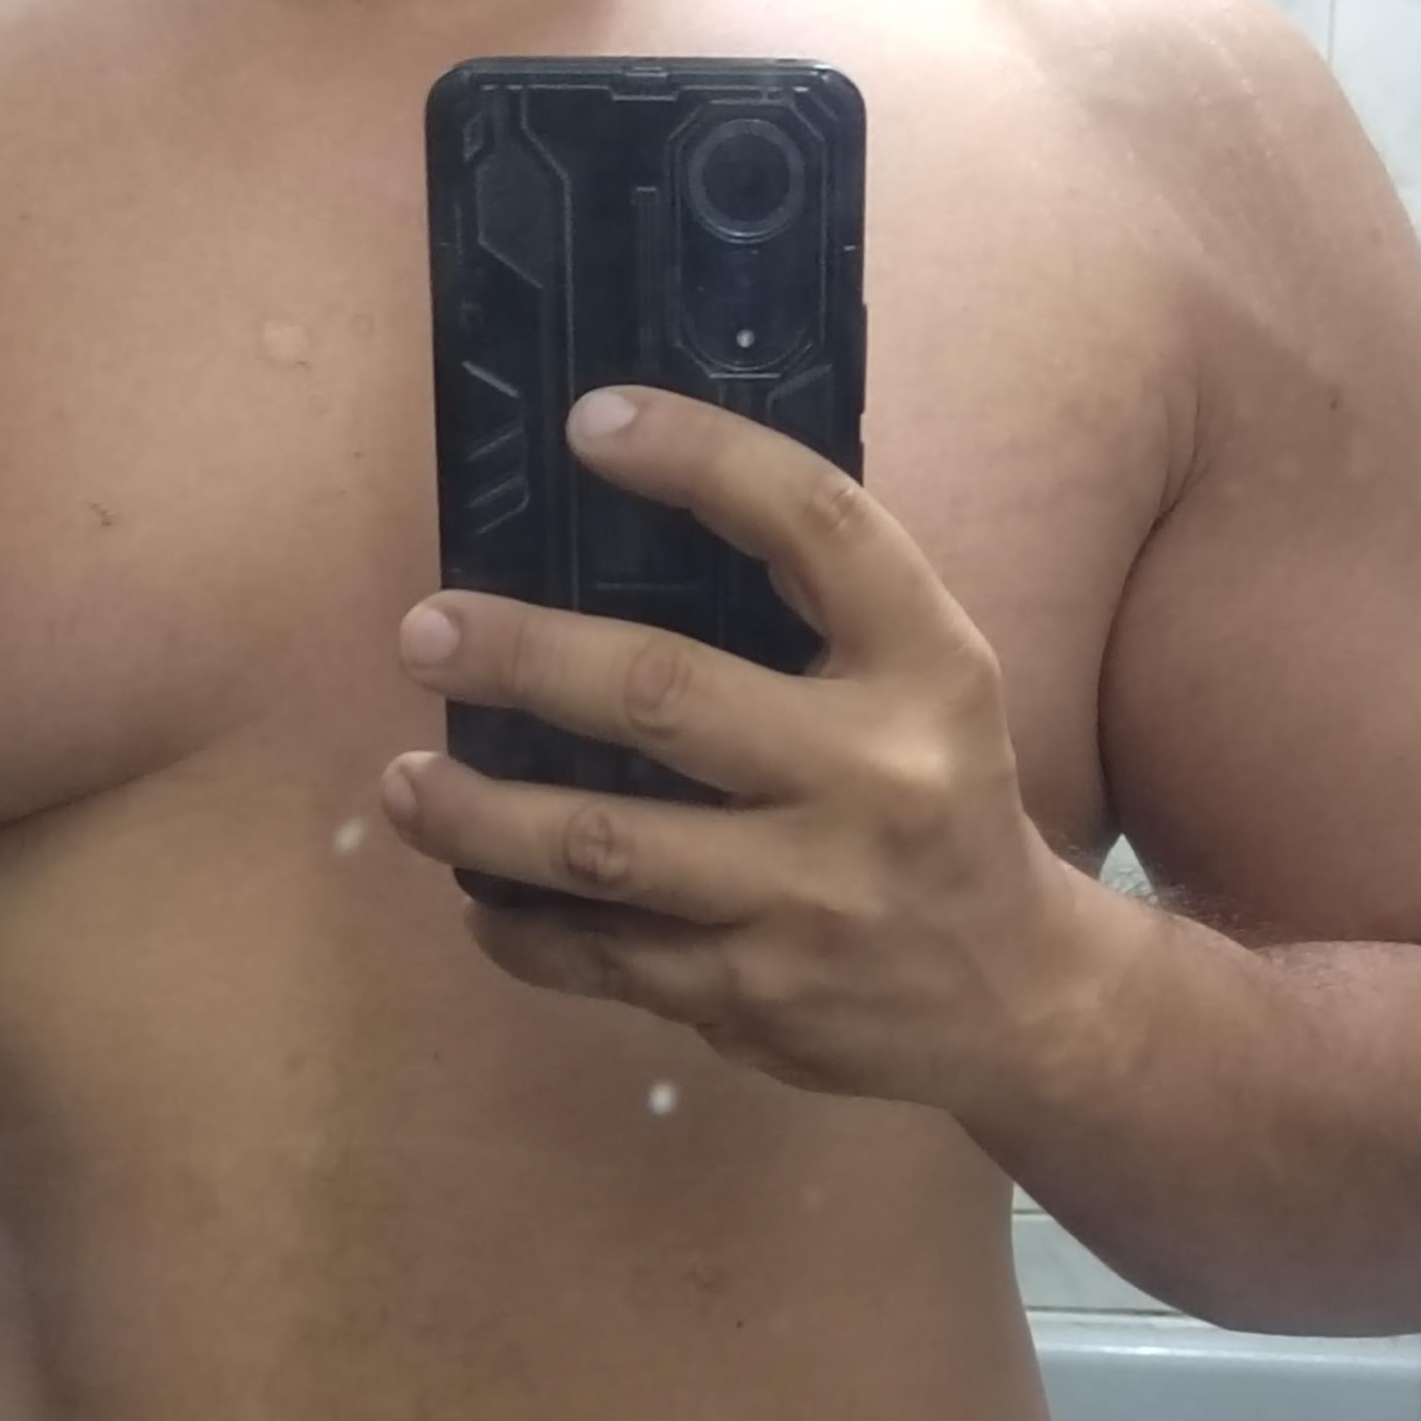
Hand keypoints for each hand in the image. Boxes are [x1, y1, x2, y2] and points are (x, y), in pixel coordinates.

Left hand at [384, 387, 1092, 1116]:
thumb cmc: (939, 804)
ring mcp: (808, 897)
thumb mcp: (929, 686)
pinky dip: (522, 929)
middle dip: (523, 659)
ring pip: (606, 847)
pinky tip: (478, 898)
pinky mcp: (756, 993)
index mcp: (930, 668)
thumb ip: (821, 609)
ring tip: (405, 785)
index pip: (815, 527)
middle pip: (664, 695)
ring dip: (481, 814)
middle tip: (424, 634)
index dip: (702, 458)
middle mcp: (873, 776)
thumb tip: (642, 501)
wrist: (1015, 996)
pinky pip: (604, 958)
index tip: (589, 424)